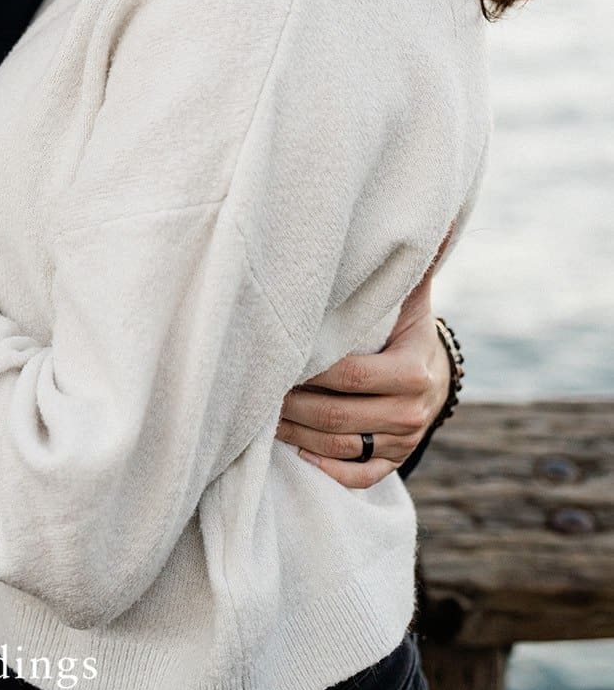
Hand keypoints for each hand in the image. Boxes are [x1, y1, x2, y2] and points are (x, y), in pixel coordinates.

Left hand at [275, 272, 450, 487]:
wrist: (435, 376)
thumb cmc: (404, 328)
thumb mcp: (408, 298)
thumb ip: (405, 264)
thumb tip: (430, 213)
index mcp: (413, 369)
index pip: (351, 375)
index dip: (309, 369)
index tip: (276, 357)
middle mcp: (412, 411)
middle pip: (338, 415)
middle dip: (292, 403)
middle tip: (254, 389)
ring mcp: (404, 442)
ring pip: (339, 446)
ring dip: (295, 433)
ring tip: (260, 416)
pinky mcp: (393, 463)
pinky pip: (356, 476)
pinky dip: (323, 468)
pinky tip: (293, 449)